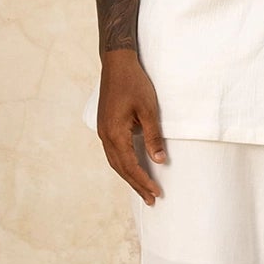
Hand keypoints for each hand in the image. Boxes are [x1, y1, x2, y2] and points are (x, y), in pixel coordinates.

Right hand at [97, 48, 166, 205]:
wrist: (117, 63)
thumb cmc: (134, 83)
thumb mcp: (149, 109)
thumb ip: (153, 136)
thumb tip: (160, 160)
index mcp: (115, 133)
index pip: (130, 165)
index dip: (143, 181)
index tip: (157, 193)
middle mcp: (106, 136)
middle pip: (121, 168)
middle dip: (136, 185)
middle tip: (151, 200)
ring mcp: (103, 131)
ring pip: (115, 162)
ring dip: (129, 177)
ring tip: (143, 190)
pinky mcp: (106, 126)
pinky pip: (113, 152)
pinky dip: (123, 165)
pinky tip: (132, 168)